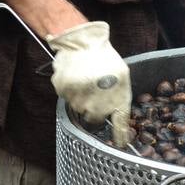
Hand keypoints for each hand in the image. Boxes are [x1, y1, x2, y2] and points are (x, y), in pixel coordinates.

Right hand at [47, 21, 130, 146]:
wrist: (82, 41)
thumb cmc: (104, 57)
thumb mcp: (122, 75)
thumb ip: (120, 96)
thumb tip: (116, 113)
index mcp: (116, 97)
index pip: (119, 125)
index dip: (120, 136)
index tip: (120, 142)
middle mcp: (96, 103)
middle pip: (93, 118)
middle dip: (95, 108)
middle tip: (96, 91)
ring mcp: (78, 98)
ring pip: (78, 108)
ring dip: (82, 98)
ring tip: (86, 80)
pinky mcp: (63, 91)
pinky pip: (67, 98)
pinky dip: (70, 90)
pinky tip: (76, 77)